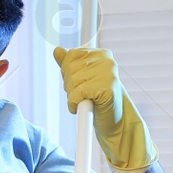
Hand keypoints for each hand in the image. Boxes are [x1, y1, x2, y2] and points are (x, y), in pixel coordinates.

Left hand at [53, 46, 158, 172]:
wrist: (115, 121)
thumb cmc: (98, 99)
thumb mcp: (82, 77)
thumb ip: (69, 63)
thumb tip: (57, 50)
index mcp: (102, 54)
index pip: (71, 55)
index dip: (68, 72)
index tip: (79, 83)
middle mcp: (107, 60)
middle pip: (70, 68)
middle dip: (70, 85)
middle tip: (83, 95)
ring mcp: (109, 74)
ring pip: (72, 81)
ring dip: (72, 96)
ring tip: (85, 101)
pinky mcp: (107, 89)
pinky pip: (77, 94)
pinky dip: (75, 103)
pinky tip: (85, 107)